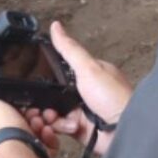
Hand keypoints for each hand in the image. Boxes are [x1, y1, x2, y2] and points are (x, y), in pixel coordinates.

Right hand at [41, 21, 129, 153]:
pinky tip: (65, 126)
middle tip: (38, 105)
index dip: (45, 75)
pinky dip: (58, 128)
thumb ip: (69, 49)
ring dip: (47, 115)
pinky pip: (58, 127)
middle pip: (52, 92)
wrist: (123, 131)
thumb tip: (56, 27)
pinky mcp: (78, 129)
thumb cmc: (115, 98)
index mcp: (88, 74)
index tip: (33, 79)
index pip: (59, 70)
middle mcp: (84, 93)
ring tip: (51, 117)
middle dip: (42, 100)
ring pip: (51, 111)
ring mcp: (80, 111)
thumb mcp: (89, 68)